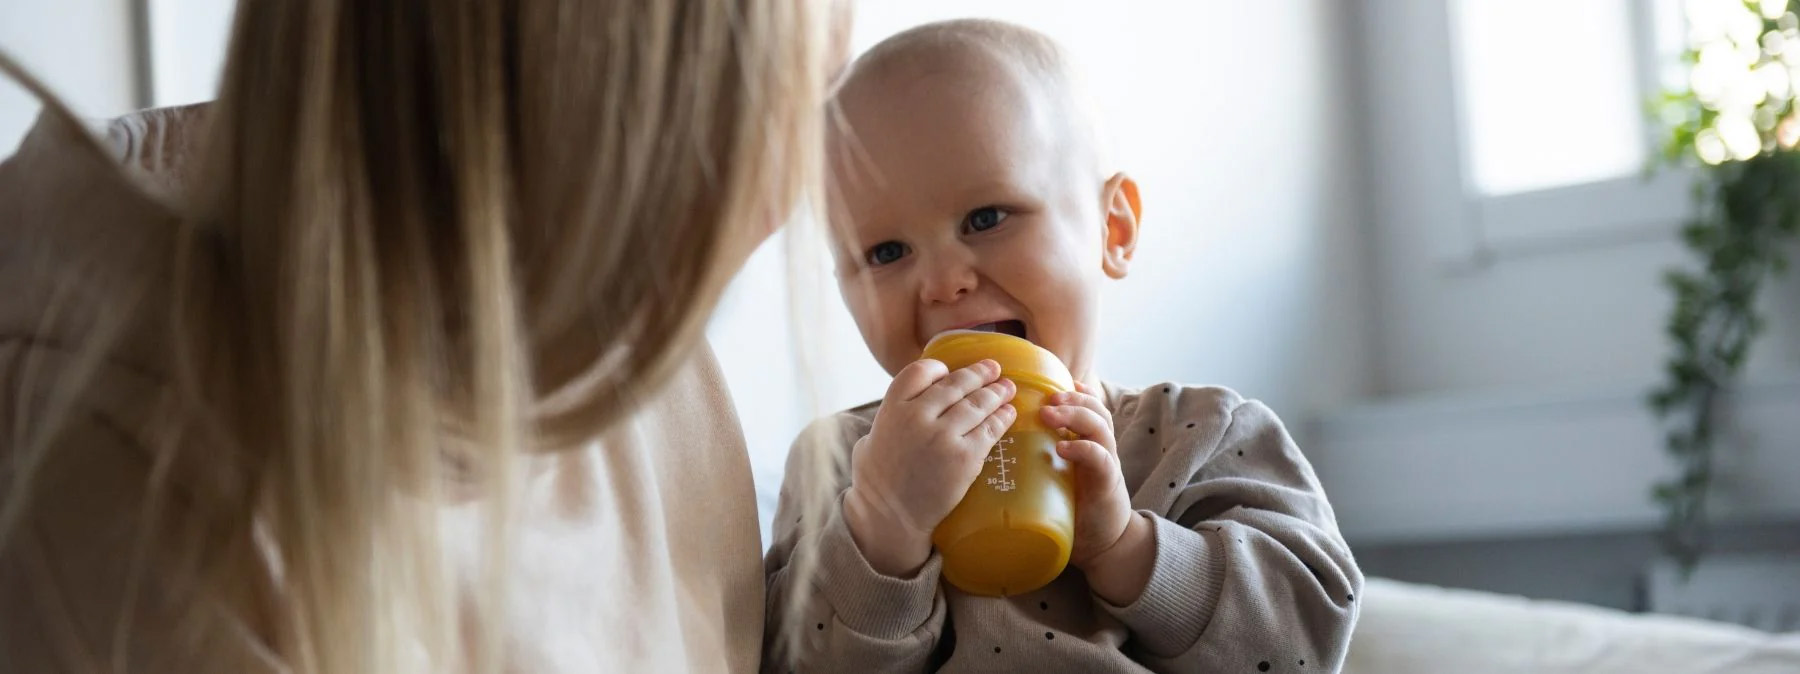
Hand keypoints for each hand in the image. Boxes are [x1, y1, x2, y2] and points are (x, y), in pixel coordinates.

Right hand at [843, 359, 1016, 576]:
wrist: (890, 517)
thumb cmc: (877, 481)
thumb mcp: (870, 439)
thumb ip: (890, 419)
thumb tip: (907, 408)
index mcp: (892, 408)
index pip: (920, 371)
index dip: (938, 369)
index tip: (949, 371)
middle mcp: (918, 417)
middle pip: (956, 384)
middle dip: (979, 374)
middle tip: (994, 369)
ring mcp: (943, 436)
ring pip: (977, 404)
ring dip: (996, 393)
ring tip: (1007, 388)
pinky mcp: (965, 458)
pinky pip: (989, 430)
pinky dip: (1002, 419)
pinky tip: (1009, 413)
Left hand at [1042, 382, 1153, 603]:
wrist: (1103, 544)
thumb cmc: (1072, 508)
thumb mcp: (1053, 476)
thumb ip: (1035, 458)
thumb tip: (990, 448)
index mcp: (1086, 442)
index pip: (1086, 405)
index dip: (1073, 390)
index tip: (1048, 380)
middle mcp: (1100, 447)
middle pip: (1094, 408)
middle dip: (1071, 397)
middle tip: (1046, 396)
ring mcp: (1106, 463)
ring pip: (1099, 426)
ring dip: (1075, 415)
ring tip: (1050, 413)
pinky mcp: (1107, 484)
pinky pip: (1101, 459)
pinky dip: (1083, 449)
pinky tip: (1063, 447)